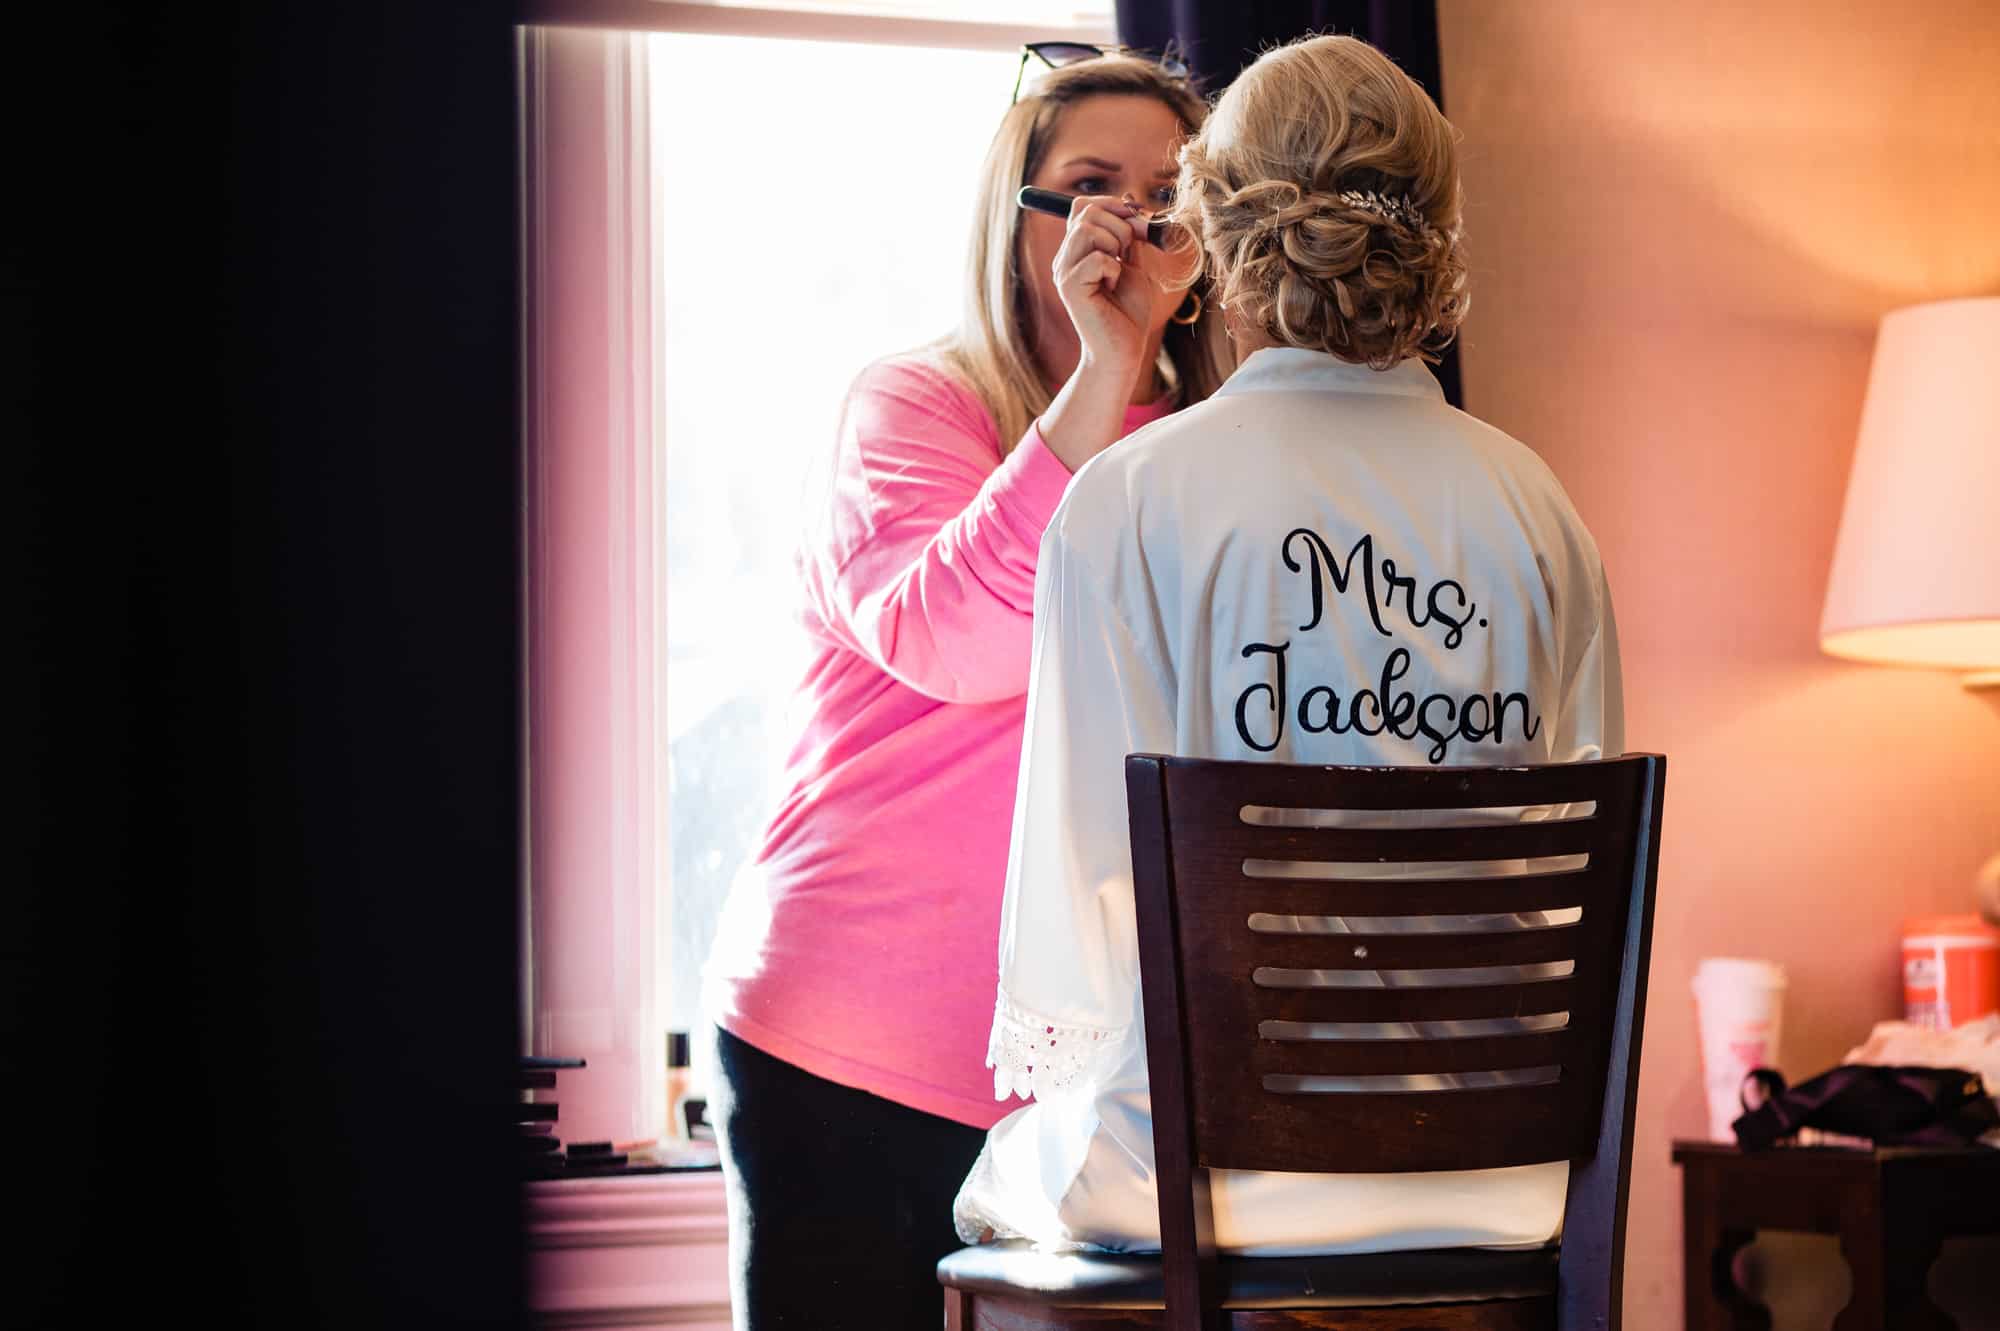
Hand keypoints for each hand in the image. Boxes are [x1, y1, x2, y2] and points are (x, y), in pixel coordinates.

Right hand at [1050, 193, 1161, 376]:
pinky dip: (1114, 268)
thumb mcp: (1134, 266)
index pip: (1082, 206)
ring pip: (1087, 229)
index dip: (1111, 204)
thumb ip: (1130, 238)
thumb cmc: (1128, 314)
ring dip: (1116, 243)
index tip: (1135, 222)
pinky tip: (1112, 287)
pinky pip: (1096, 258)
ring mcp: (1064, 272)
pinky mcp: (1070, 288)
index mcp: (1077, 250)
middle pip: (1085, 211)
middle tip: (1129, 252)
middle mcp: (1065, 258)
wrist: (1123, 351)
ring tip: (1120, 269)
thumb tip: (1133, 207)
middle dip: (1119, 223)